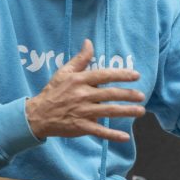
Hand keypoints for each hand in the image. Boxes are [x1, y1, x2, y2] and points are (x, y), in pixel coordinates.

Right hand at [25, 39, 144, 140]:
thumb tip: (89, 42)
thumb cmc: (54, 91)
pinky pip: (99, 131)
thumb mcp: (64, 72)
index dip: (121, 75)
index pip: (104, 75)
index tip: (136, 76)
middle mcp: (83, 95)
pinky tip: (125, 137)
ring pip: (108, 111)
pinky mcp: (80, 126)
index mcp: (80, 80)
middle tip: (142, 96)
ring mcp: (82, 111)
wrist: (37, 115)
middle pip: (110, 94)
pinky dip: (112, 135)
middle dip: (128, 95)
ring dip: (126, 112)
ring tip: (140, 111)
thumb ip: (80, 59)